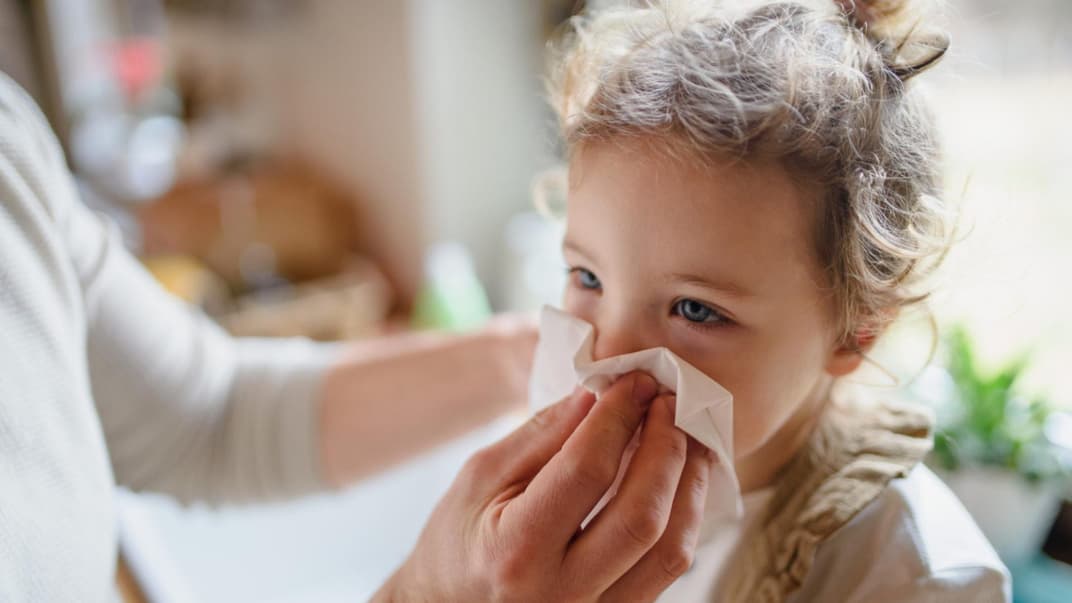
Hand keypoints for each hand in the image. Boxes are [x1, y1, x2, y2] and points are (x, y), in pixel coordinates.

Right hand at [374, 372, 714, 601]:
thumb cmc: (457, 541)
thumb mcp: (480, 477)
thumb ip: (541, 436)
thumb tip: (597, 395)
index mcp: (517, 551)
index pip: (587, 472)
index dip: (618, 418)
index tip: (636, 382)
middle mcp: (563, 593)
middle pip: (641, 516)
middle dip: (666, 448)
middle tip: (668, 403)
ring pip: (670, 550)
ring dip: (688, 483)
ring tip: (687, 436)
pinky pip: (668, 568)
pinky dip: (682, 516)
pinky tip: (678, 479)